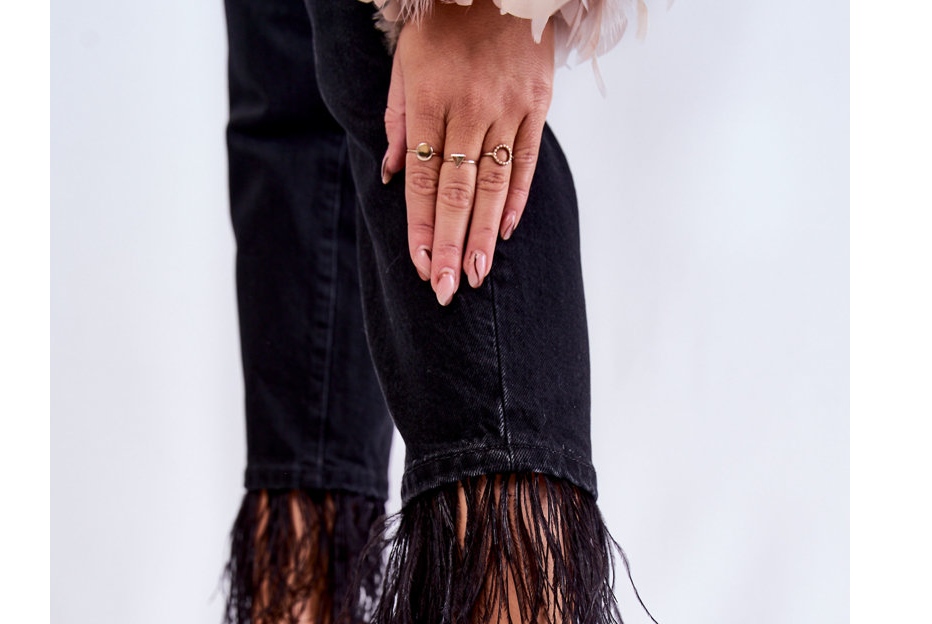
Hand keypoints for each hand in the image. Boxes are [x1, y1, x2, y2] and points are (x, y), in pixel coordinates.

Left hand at [380, 3, 554, 304]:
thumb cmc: (444, 20)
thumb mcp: (405, 60)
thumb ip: (397, 119)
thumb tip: (394, 178)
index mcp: (429, 98)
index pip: (423, 178)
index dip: (421, 226)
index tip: (419, 265)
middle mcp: (469, 107)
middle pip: (457, 191)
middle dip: (449, 245)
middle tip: (445, 289)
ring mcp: (507, 107)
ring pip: (493, 184)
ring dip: (482, 235)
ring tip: (474, 275)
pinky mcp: (537, 103)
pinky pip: (525, 161)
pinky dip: (515, 199)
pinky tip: (503, 232)